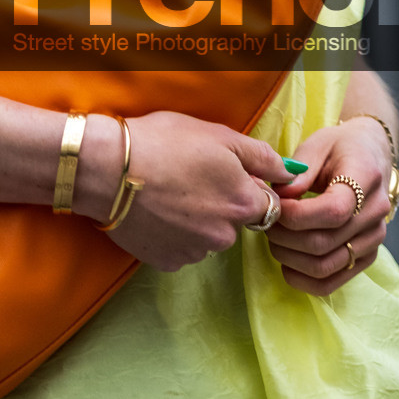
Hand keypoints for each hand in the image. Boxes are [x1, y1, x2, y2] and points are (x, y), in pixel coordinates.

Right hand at [77, 111, 292, 272]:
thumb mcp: (220, 136)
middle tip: (191, 179)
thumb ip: (263, 157)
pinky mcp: (166, 262)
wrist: (108, 169)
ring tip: (168, 194)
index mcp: (244, 204)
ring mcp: (194, 252)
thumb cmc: (164, 143)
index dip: (248, 187)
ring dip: (196, 221)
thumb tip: (291, 172)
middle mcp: (225, 236)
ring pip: (207, 237)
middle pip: (236, 223)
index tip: (224, 174)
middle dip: (221, 205)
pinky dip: (173, 234)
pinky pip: (180, 249)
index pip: (268, 205)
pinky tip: (155, 212)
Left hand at [265, 117, 394, 296]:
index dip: (296, 215)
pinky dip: (304, 280)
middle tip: (266, 222)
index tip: (275, 206)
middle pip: (324, 242)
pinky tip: (287, 264)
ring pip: (326, 266)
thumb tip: (280, 197)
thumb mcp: (318, 144)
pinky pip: (333, 282)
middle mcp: (376, 213)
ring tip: (274, 238)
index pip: (333, 211)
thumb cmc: (340, 148)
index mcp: (366, 178)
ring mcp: (374, 238)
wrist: (370, 156)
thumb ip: (299, 170)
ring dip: (289, 258)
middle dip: (284, 236)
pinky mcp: (367, 256)